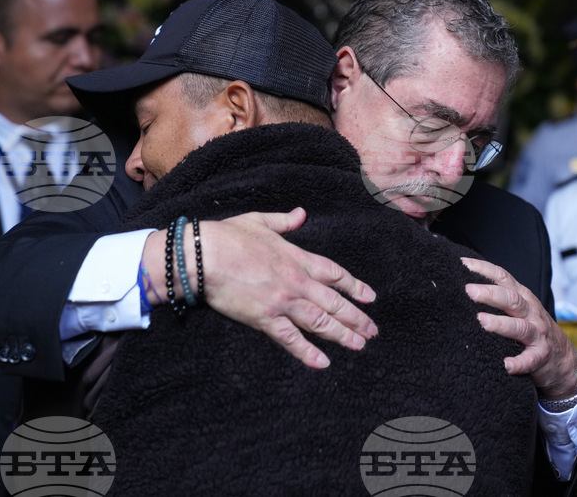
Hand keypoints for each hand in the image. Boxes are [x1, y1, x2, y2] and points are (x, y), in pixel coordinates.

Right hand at [144, 208, 376, 369]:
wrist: (204, 255)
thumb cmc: (228, 236)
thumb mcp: (260, 221)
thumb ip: (285, 221)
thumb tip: (301, 213)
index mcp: (297, 258)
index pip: (335, 274)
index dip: (354, 286)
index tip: (370, 297)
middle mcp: (297, 281)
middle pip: (334, 302)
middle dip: (356, 317)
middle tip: (372, 330)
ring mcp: (283, 301)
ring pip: (320, 321)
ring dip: (342, 334)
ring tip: (359, 345)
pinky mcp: (265, 318)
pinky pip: (291, 339)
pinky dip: (307, 352)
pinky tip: (322, 363)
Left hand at [462, 257, 576, 399]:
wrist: (563, 358)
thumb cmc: (533, 328)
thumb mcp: (521, 307)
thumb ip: (501, 296)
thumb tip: (466, 285)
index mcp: (523, 297)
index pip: (503, 277)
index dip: (484, 269)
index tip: (463, 264)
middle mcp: (530, 312)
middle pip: (511, 299)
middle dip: (489, 293)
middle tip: (469, 291)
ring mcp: (537, 334)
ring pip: (519, 327)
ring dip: (500, 324)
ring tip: (482, 321)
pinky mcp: (541, 356)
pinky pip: (530, 360)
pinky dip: (519, 363)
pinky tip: (507, 365)